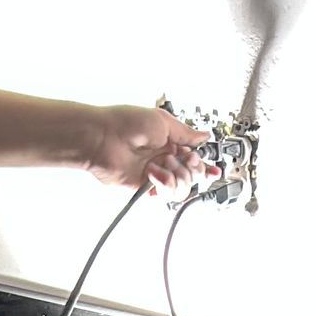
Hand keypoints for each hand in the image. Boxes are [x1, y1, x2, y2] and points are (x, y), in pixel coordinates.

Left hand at [83, 104, 207, 193]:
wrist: (103, 139)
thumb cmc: (126, 123)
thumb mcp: (164, 122)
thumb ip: (187, 134)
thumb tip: (204, 135)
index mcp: (170, 141)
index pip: (194, 157)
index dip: (204, 164)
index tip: (212, 168)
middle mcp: (164, 158)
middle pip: (193, 174)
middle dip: (191, 168)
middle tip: (182, 159)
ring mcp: (156, 173)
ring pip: (182, 187)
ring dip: (177, 176)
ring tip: (162, 165)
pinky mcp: (146, 187)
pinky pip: (166, 193)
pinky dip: (164, 184)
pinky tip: (154, 174)